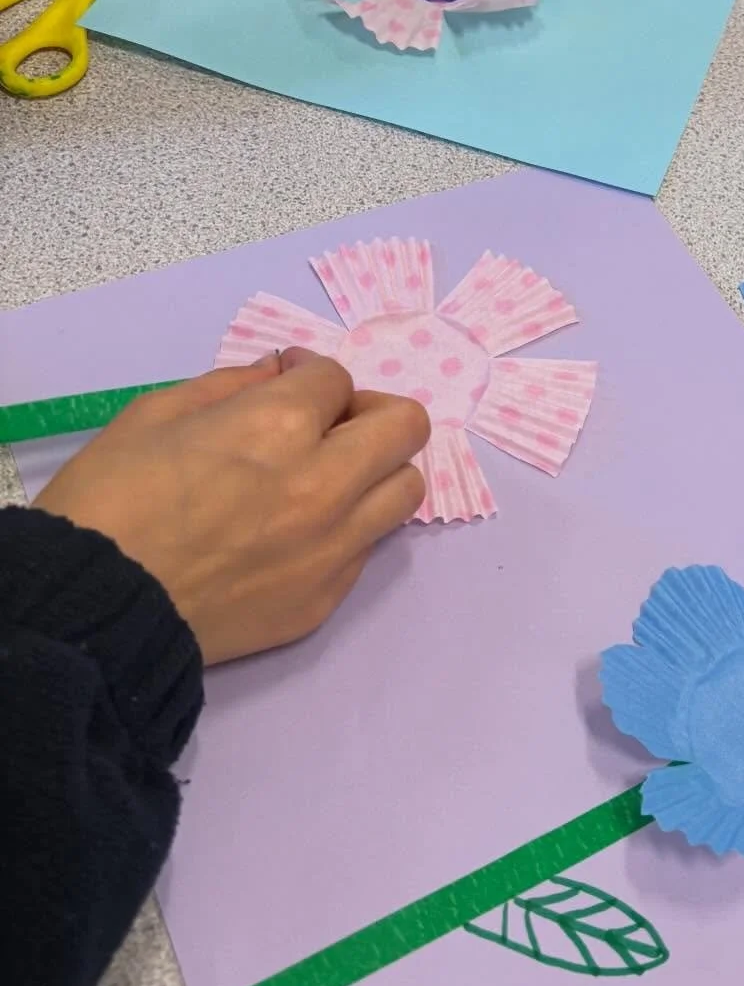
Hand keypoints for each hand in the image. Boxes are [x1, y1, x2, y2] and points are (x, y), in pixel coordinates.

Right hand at [35, 351, 428, 663]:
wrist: (95, 612)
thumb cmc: (109, 502)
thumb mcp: (153, 415)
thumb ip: (228, 386)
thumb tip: (279, 372)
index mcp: (279, 426)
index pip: (337, 379)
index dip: (309, 375)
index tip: (286, 384)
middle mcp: (326, 483)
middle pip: (406, 427)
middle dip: (368, 413)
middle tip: (327, 426)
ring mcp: (333, 546)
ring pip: (406, 490)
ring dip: (375, 471)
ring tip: (328, 479)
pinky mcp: (327, 597)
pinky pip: (367, 547)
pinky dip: (347, 527)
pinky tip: (297, 533)